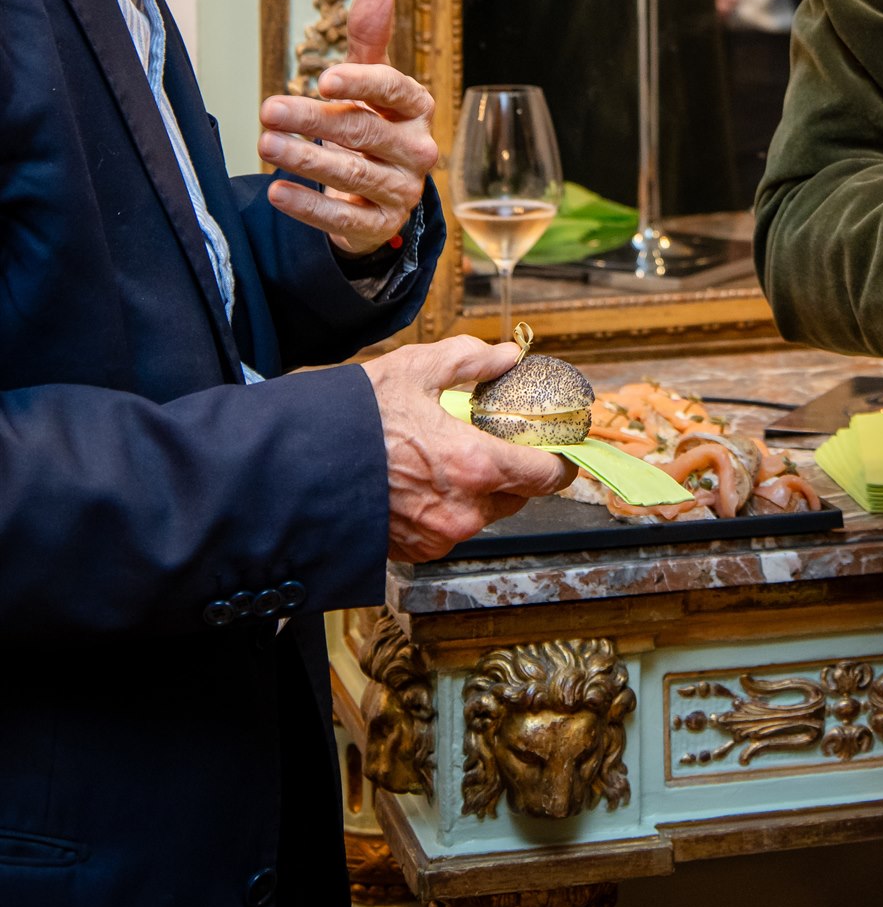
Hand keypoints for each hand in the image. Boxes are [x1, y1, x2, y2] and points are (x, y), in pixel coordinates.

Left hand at [257, 0, 439, 255]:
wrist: (378, 193)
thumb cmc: (371, 123)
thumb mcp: (368, 81)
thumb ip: (369, 38)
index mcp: (417, 108)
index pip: (394, 90)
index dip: (360, 83)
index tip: (321, 78)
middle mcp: (418, 150)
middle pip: (365, 131)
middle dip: (313, 120)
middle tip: (268, 109)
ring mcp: (402, 191)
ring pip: (354, 173)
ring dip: (306, 159)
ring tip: (264, 144)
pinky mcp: (381, 226)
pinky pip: (344, 218)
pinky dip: (309, 207)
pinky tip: (277, 191)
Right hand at [361, 335, 573, 560]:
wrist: (299, 465)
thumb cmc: (357, 417)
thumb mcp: (416, 369)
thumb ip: (471, 361)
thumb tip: (508, 356)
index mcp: (474, 465)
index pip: (547, 476)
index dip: (560, 461)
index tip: (560, 447)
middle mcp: (464, 509)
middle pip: (519, 496)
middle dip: (515, 469)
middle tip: (496, 440)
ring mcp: (439, 535)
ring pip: (485, 513)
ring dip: (482, 489)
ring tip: (451, 456)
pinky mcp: (415, 550)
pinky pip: (451, 528)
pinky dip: (450, 506)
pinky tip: (424, 479)